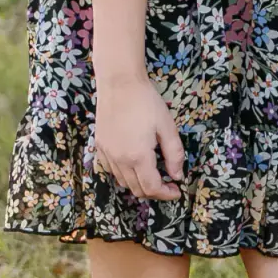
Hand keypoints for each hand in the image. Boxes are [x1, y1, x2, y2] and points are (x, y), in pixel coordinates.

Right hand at [94, 71, 184, 199]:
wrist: (119, 83)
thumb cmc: (146, 102)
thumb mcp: (167, 126)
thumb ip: (174, 154)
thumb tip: (177, 176)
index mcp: (138, 156)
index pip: (152, 188)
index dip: (166, 194)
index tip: (177, 190)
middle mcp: (119, 160)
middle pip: (136, 189)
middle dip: (154, 192)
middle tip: (168, 184)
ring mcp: (106, 154)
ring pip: (123, 182)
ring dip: (139, 184)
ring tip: (153, 174)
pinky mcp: (99, 147)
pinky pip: (111, 170)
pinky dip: (124, 175)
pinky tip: (134, 164)